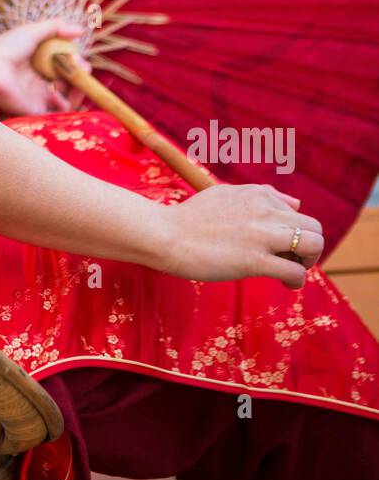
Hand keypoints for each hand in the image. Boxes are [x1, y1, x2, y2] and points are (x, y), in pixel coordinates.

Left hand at [0, 18, 92, 116]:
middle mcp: (41, 79)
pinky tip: (61, 93)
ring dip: (79, 90)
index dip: (76, 60)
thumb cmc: (7, 48)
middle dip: (81, 75)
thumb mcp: (33, 31)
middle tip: (82, 69)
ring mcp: (39, 95)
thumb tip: (82, 31)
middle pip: (70, 81)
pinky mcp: (36, 109)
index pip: (66, 63)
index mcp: (40, 61)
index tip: (76, 56)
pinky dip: (66, 105)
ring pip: (69, 97)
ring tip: (78, 83)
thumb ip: (57, 27)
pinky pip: (57, 113)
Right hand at [157, 182, 323, 290]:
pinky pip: (295, 272)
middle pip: (315, 228)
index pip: (298, 213)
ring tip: (290, 270)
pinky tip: (284, 284)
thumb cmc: (191, 219)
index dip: (294, 233)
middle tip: (290, 261)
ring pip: (313, 245)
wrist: (166, 235)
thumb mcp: (227, 194)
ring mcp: (261, 235)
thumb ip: (261, 196)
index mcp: (259, 194)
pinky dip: (296, 281)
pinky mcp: (254, 260)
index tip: (279, 246)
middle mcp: (265, 210)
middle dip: (309, 248)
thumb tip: (293, 203)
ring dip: (308, 262)